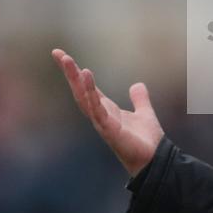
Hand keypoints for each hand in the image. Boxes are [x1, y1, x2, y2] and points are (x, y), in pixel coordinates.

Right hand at [51, 48, 163, 175]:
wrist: (154, 159)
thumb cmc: (146, 141)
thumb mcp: (145, 113)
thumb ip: (140, 99)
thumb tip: (137, 85)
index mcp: (106, 109)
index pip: (87, 88)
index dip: (76, 72)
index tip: (63, 55)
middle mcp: (100, 115)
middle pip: (80, 90)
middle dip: (69, 72)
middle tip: (57, 53)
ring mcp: (102, 122)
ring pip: (84, 98)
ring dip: (76, 79)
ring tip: (69, 61)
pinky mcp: (109, 129)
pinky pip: (97, 109)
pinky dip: (90, 93)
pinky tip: (87, 77)